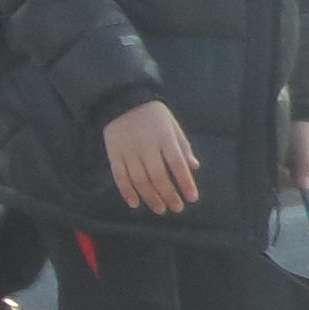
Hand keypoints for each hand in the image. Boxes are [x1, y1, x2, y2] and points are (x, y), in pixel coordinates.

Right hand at [103, 98, 200, 215]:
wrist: (123, 101)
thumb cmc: (154, 116)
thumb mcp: (173, 127)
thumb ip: (183, 147)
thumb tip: (194, 167)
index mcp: (165, 139)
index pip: (178, 165)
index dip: (185, 183)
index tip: (191, 198)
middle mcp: (147, 147)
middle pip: (159, 177)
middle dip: (169, 195)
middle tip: (176, 208)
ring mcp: (129, 151)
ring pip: (140, 180)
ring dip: (150, 197)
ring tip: (160, 209)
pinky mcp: (114, 154)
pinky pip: (120, 176)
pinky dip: (127, 191)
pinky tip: (135, 203)